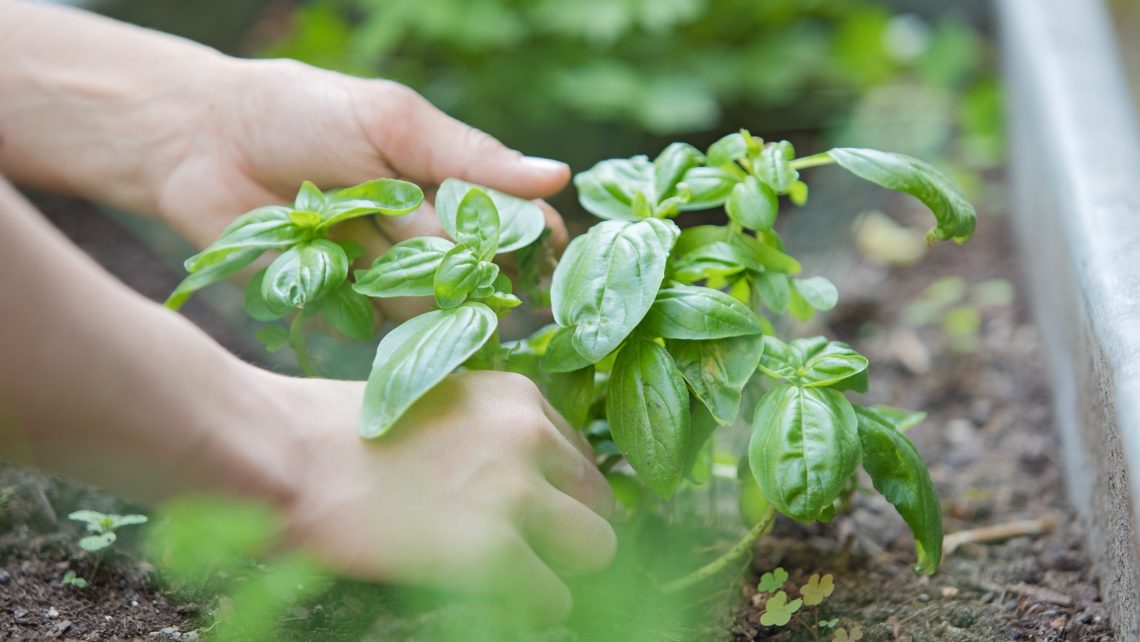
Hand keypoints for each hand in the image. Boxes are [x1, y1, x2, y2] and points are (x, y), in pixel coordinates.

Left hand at [158, 58, 569, 319]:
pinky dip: (358, 302)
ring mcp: (383, 277)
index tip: (551, 255)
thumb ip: (470, 156)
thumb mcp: (393, 121)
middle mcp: (425, 239)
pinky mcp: (338, 307)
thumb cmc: (303, 112)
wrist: (201, 140)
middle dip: (471, 268)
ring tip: (363, 234)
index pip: (517, 225)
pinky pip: (370, 323)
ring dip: (408, 281)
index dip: (537, 242)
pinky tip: (331, 265)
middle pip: (476, 272)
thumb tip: (556, 177)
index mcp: (449, 188)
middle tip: (445, 248)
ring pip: (427, 302)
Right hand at [270, 370, 615, 621]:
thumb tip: (528, 481)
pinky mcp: (493, 551)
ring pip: (596, 547)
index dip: (556, 494)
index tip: (529, 516)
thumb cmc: (339, 434)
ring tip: (511, 574)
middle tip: (523, 549)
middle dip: (569, 529)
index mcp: (517, 397)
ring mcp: (515, 492)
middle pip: (599, 501)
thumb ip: (490, 433)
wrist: (282, 454)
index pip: (579, 457)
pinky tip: (489, 596)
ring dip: (560, 567)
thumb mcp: (435, 403)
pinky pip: (555, 599)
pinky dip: (531, 606)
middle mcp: (530, 436)